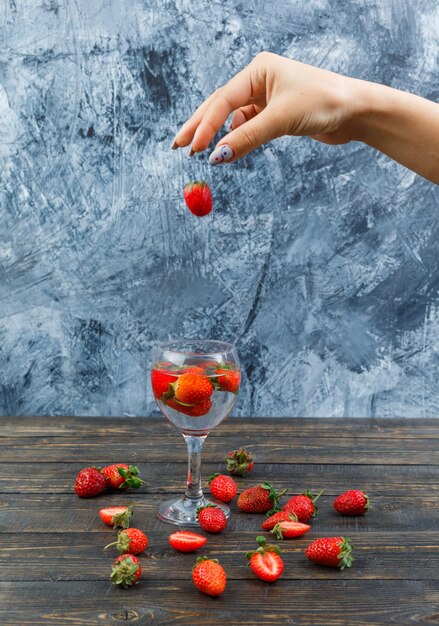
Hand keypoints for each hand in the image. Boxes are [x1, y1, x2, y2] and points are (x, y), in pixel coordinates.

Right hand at [172, 51, 362, 163]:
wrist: (356, 111)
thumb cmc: (324, 103)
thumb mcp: (282, 119)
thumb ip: (248, 137)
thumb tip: (217, 157)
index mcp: (259, 69)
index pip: (223, 100)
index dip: (205, 125)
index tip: (193, 148)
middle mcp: (259, 80)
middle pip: (220, 106)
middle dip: (199, 127)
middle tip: (177, 146)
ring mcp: (266, 97)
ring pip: (233, 119)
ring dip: (218, 135)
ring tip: (198, 151)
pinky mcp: (275, 114)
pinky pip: (248, 127)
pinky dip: (237, 139)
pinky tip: (229, 148)